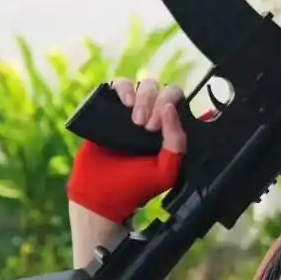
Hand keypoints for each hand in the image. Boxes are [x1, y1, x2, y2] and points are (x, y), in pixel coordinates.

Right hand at [66, 78, 187, 222]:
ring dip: (142, 96)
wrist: (101, 195)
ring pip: (144, 84)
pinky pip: (118, 85)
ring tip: (133, 119)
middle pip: (163, 89)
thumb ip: (177, 141)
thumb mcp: (166, 169)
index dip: (171, 106)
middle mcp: (153, 117)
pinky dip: (123, 87)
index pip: (179, 102)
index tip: (157, 128)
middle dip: (155, 103)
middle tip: (145, 127)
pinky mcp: (109, 109)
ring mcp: (131, 112)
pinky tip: (123, 103)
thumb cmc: (136, 186)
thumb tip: (170, 108)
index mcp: (170, 130)